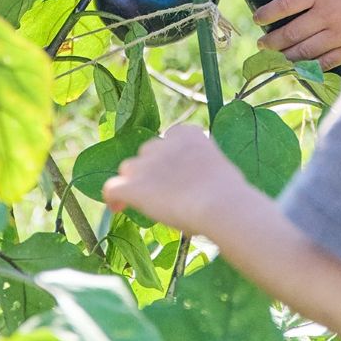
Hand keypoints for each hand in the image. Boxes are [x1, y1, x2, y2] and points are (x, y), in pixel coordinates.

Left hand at [102, 124, 246, 231]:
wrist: (220, 203)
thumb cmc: (229, 193)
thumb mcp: (219, 167)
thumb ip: (202, 166)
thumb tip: (200, 181)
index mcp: (188, 133)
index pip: (170, 138)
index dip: (169, 157)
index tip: (173, 173)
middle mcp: (163, 142)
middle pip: (147, 152)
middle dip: (152, 169)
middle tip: (163, 191)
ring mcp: (146, 163)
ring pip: (129, 168)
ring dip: (135, 181)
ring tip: (145, 201)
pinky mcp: (134, 185)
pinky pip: (112, 187)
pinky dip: (113, 197)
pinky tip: (118, 207)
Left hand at [253, 0, 340, 68]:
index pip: (285, 4)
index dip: (267, 13)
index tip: (257, 18)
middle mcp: (327, 14)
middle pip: (290, 32)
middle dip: (272, 40)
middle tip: (262, 43)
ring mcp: (339, 33)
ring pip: (305, 51)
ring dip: (287, 56)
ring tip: (277, 57)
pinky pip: (326, 61)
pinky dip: (311, 66)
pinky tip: (302, 67)